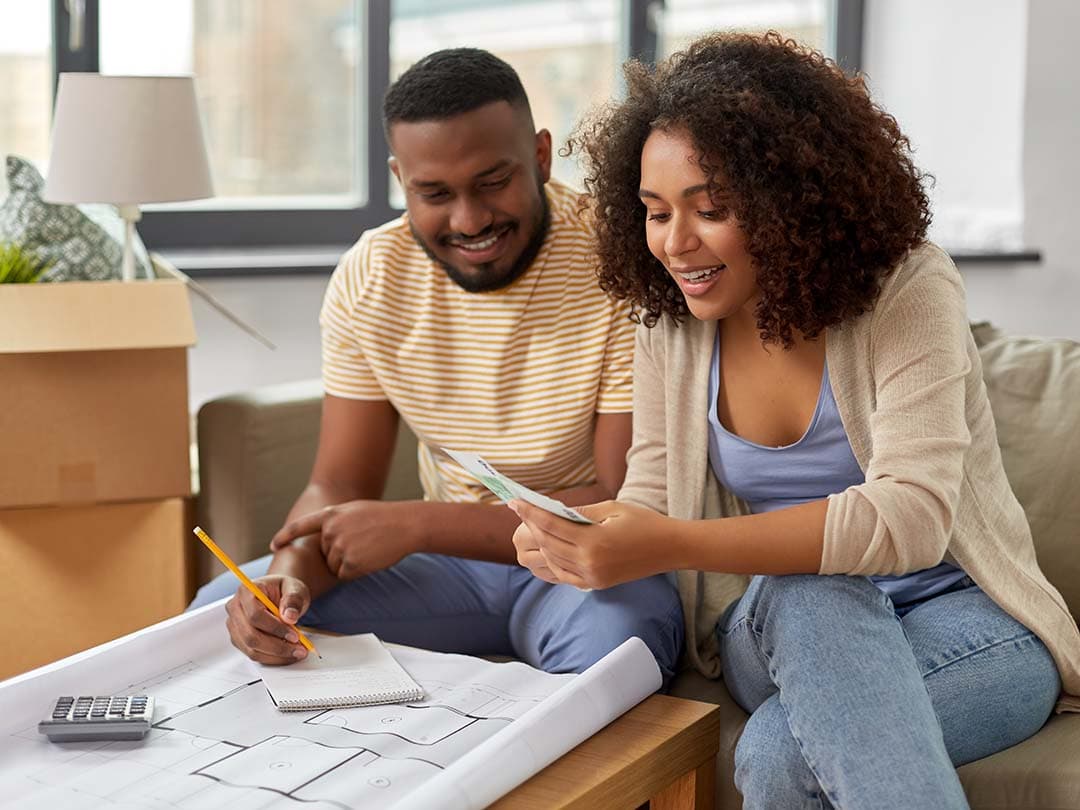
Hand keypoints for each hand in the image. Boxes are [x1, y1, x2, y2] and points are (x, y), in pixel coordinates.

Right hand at [225, 574, 311, 664]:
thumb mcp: (295, 588)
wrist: (280, 594)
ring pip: (251, 648)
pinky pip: (253, 654)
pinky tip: (287, 654)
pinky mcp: (239, 639)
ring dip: (276, 655)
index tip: (295, 635)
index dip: (275, 628)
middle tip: (299, 649)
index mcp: (246, 591)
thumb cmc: (285, 590)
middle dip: (277, 646)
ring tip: (296, 652)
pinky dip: (272, 658)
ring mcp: (234, 625)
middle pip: (250, 635)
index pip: (255, 614)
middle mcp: (235, 608)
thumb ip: (293, 600)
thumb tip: (290, 616)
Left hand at [269, 500, 422, 579]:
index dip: (285, 536)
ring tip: (369, 548)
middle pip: (324, 553)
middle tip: (364, 542)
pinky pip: (344, 575)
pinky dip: (356, 571)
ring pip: (333, 566)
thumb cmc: (384, 517)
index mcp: (331, 515)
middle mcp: (331, 531)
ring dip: (349, 563)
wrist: (406, 525)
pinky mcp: (349, 564)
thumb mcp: (355, 511)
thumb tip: (323, 538)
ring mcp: (339, 548)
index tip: (274, 546)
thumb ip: (335, 521)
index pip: (300, 527)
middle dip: (340, 552)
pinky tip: (371, 559)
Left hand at [509, 499, 678, 588]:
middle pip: (546, 544)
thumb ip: (580, 511)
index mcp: (593, 542)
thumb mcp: (612, 508)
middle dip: (530, 526)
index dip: (530, 512)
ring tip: (531, 527)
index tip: (514, 501)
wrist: (670, 549)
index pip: (550, 525)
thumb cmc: (643, 522)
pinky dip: (551, 562)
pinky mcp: (595, 584)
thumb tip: (552, 510)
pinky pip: (563, 575)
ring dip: (538, 544)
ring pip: (551, 561)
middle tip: (521, 510)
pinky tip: (546, 548)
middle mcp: (589, 563)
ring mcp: (591, 577)